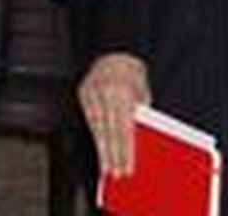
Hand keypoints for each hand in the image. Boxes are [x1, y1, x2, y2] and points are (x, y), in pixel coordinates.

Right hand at [78, 53, 149, 177]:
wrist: (116, 52)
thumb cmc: (134, 75)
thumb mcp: (143, 95)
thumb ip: (140, 116)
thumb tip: (137, 141)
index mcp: (122, 93)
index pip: (123, 129)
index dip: (125, 151)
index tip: (126, 168)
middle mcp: (105, 93)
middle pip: (109, 131)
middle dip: (113, 155)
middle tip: (115, 174)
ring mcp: (92, 93)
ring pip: (96, 128)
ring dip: (102, 150)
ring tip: (106, 168)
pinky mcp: (84, 93)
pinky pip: (89, 120)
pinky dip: (95, 136)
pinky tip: (100, 149)